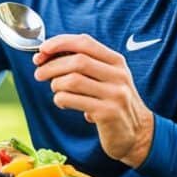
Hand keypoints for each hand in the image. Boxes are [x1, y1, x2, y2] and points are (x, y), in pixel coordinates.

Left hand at [33, 34, 153, 167]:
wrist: (137, 133)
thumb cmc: (113, 102)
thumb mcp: (106, 77)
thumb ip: (83, 64)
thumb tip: (46, 54)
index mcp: (116, 61)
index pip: (85, 42)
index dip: (60, 42)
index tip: (42, 49)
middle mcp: (118, 75)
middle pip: (77, 61)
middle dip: (51, 65)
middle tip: (39, 73)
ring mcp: (114, 94)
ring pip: (72, 80)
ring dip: (55, 84)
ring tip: (55, 90)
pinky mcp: (107, 113)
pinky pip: (72, 100)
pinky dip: (60, 99)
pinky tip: (63, 103)